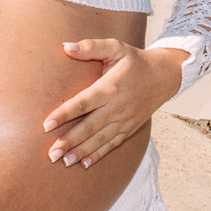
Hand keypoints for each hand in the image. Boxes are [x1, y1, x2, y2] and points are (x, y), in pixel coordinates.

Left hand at [43, 40, 187, 168]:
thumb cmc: (135, 60)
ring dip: (80, 152)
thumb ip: (91, 47)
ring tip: (63, 162)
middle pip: (88, 127)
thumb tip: (66, 47)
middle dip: (68, 141)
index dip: (63, 114)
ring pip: (99, 139)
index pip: (82, 103)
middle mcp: (116, 107)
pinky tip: (84, 164)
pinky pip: (112, 144)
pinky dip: (98, 154)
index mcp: (109, 88)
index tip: (46, 125)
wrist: (165, 75)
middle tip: (50, 154)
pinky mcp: (130, 128)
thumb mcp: (116, 48)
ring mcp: (124, 120)